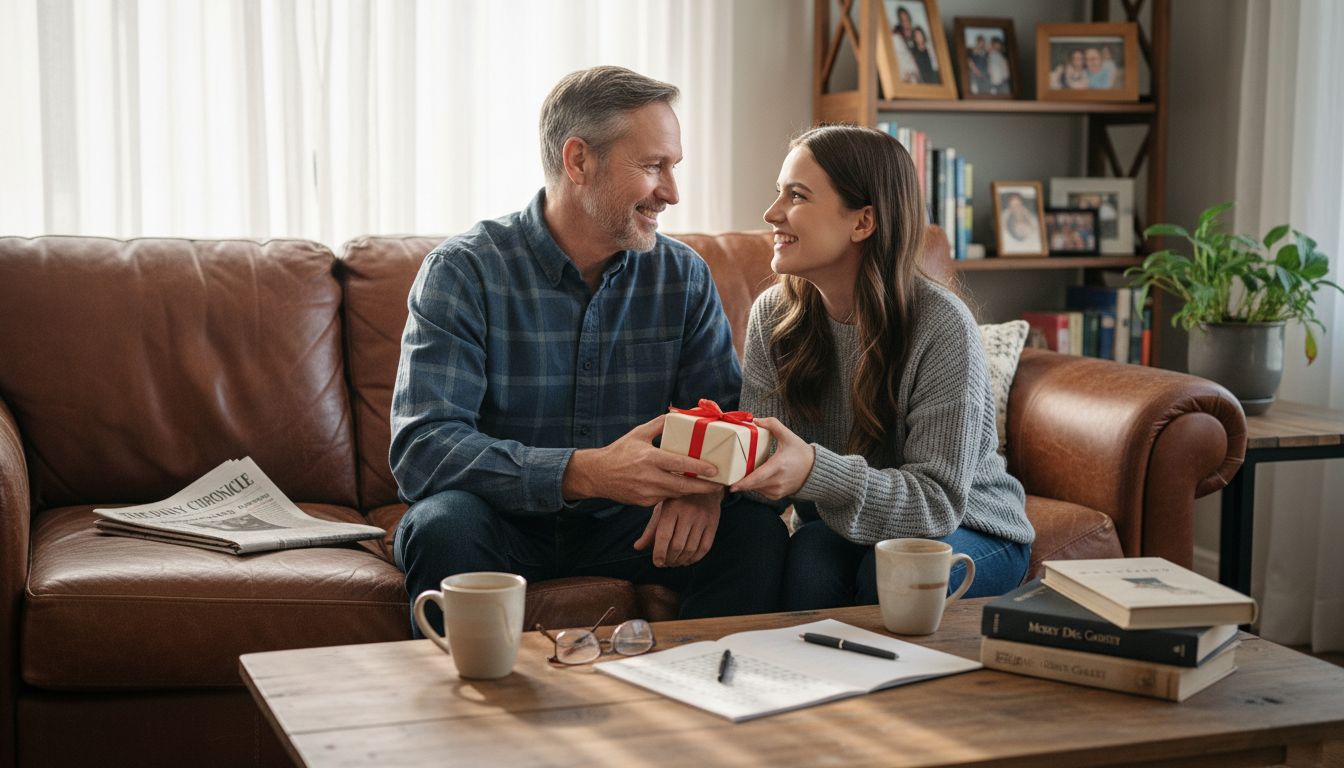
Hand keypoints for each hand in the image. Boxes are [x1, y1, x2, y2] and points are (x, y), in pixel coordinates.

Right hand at [562, 414, 723, 506]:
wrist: (597, 475)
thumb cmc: (619, 451)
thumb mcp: (638, 433)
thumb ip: (659, 423)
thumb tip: (678, 413)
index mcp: (649, 458)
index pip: (679, 465)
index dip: (699, 468)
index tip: (715, 470)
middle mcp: (649, 477)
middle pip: (683, 486)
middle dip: (704, 487)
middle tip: (720, 484)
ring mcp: (647, 493)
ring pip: (677, 493)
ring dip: (692, 490)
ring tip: (709, 486)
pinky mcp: (644, 503)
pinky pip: (666, 498)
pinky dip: (676, 493)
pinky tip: (685, 488)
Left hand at [632, 489, 722, 566]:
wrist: (703, 483)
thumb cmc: (677, 500)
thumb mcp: (662, 510)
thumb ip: (651, 529)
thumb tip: (637, 547)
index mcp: (671, 508)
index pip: (664, 536)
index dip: (659, 553)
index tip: (657, 563)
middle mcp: (687, 512)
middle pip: (678, 545)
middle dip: (670, 559)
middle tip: (666, 564)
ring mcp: (702, 518)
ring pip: (691, 548)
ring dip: (681, 561)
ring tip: (675, 563)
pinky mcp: (713, 523)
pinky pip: (705, 547)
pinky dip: (695, 558)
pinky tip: (688, 560)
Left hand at [728, 417, 814, 499]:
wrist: (815, 470)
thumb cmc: (801, 452)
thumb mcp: (788, 436)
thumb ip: (773, 424)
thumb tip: (755, 420)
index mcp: (778, 466)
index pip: (758, 477)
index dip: (744, 483)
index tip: (732, 486)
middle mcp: (778, 481)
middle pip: (753, 484)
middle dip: (741, 481)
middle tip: (729, 475)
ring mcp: (778, 490)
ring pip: (756, 489)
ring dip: (749, 482)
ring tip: (743, 473)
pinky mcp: (777, 496)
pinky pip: (761, 492)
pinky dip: (756, 485)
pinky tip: (756, 477)